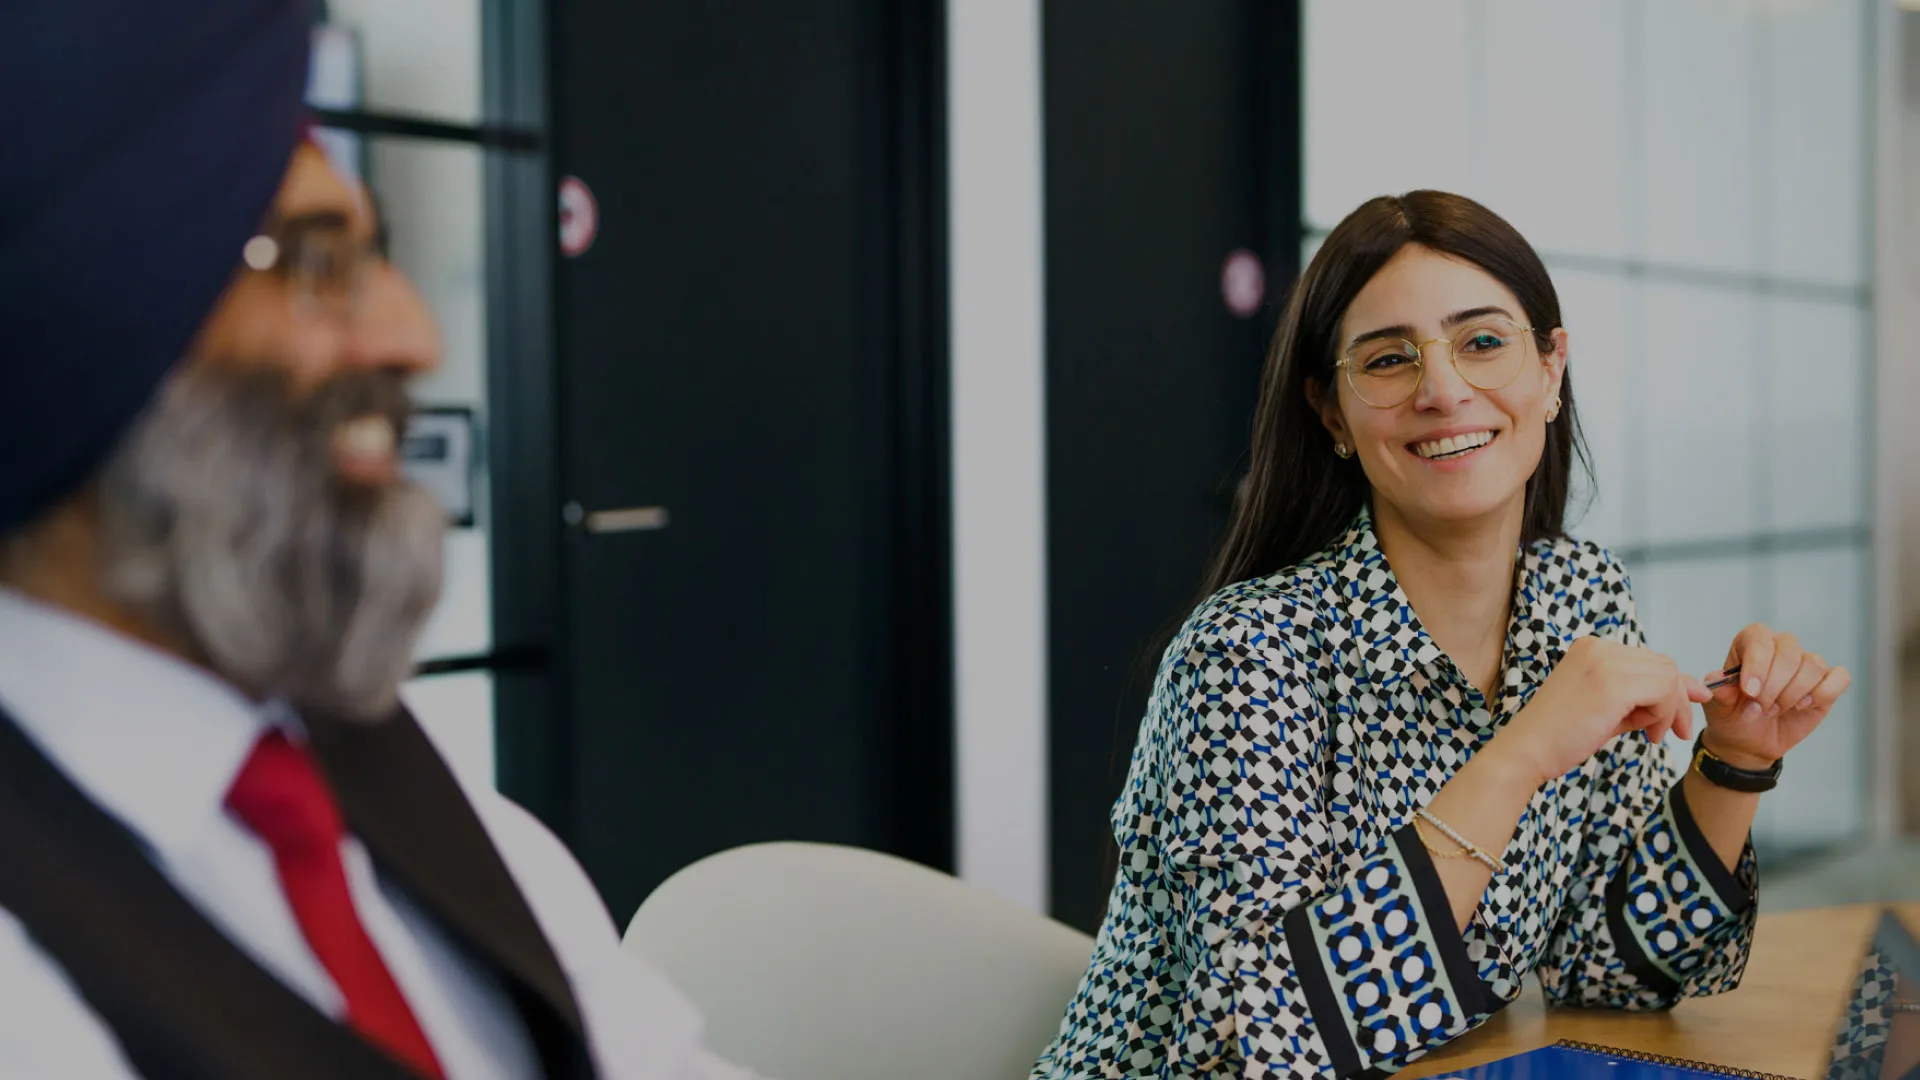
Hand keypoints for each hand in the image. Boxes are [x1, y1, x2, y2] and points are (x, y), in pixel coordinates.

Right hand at [1494, 636, 1710, 787]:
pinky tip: (1647, 734)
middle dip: (1678, 701)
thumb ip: (1640, 696)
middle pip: (1664, 665)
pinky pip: (1663, 692)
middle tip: (1676, 732)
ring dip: (1669, 710)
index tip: (1683, 713)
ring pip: (1667, 678)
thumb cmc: (1561, 735)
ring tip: (1652, 735)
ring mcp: (1605, 662)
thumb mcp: (1606, 707)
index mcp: (1592, 648)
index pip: (1650, 660)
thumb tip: (1691, 692)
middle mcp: (1599, 648)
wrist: (1528, 750)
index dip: (1673, 687)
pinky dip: (1663, 715)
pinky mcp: (1613, 684)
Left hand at [1700, 624, 1850, 770]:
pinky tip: (1802, 706)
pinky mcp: (1826, 683)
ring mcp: (1805, 665)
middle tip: (1759, 709)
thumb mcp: (1717, 707)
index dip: (1756, 664)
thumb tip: (1716, 678)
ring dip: (1792, 694)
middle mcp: (1780, 647)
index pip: (1759, 638)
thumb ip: (1718, 692)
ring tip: (1773, 710)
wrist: (1749, 740)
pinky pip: (1839, 677)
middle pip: (1788, 653)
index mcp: (1750, 643)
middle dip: (1774, 686)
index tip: (1749, 692)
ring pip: (1813, 665)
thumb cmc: (1732, 716)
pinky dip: (1822, 693)